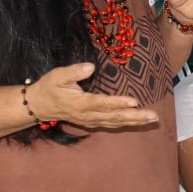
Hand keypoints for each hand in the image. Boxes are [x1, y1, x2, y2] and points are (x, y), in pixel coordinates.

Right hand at [26, 62, 159, 128]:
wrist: (39, 106)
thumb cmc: (49, 88)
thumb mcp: (57, 76)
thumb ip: (73, 72)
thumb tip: (90, 67)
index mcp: (80, 103)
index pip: (102, 103)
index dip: (119, 103)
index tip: (135, 101)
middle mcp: (87, 115)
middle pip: (114, 117)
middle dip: (135, 117)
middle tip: (153, 116)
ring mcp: (90, 121)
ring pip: (115, 122)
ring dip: (134, 122)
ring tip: (152, 119)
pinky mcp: (92, 122)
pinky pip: (112, 124)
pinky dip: (126, 124)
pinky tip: (139, 122)